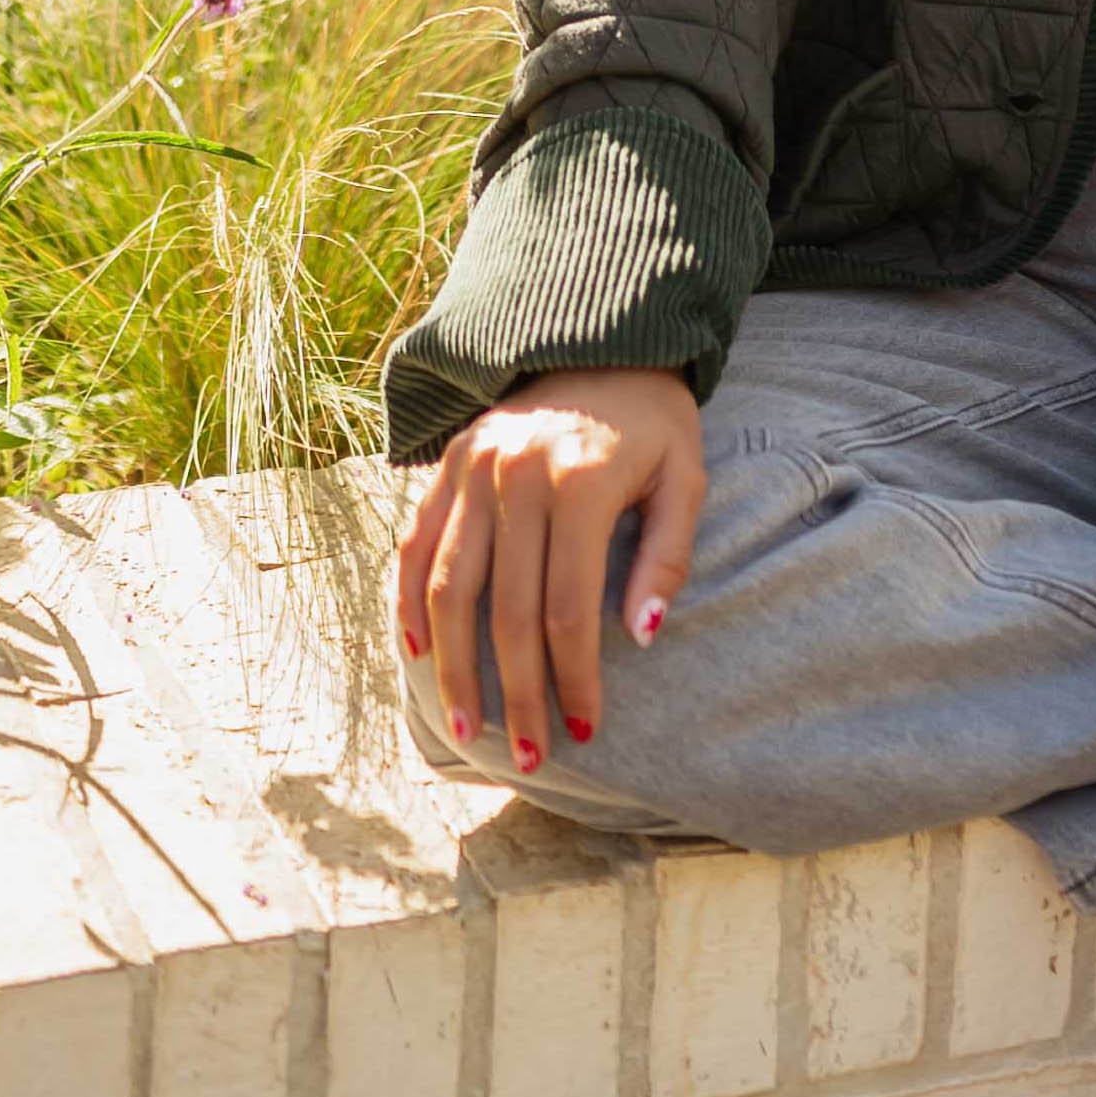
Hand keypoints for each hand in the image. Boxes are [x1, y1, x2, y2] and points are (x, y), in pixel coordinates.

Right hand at [396, 364, 703, 775]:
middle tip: (526, 757)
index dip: (574, 678)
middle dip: (516, 693)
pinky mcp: (447, 463)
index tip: (586, 730)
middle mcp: (517, 474)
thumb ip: (667, 556)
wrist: (602, 339)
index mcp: (582, 481)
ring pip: (451, 588)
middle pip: (509, 611)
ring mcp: (473, 467)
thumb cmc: (653, 422)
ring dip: (454, 667)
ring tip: (466, 729)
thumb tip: (642, 638)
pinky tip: (417, 652)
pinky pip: (417, 543)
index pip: (570, 607)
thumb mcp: (685, 477)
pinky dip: (410, 600)